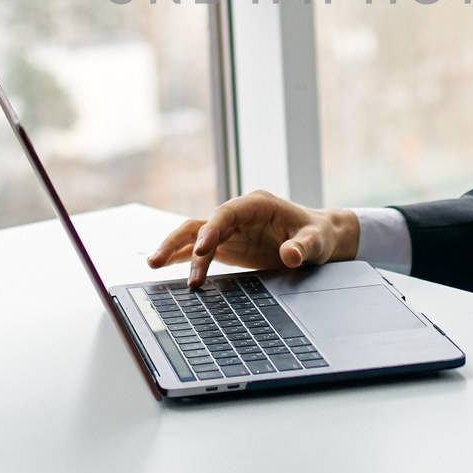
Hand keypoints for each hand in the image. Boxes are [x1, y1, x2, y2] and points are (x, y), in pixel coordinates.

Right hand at [146, 189, 360, 289]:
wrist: (319, 238)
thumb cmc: (318, 235)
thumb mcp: (317, 242)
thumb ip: (304, 247)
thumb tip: (290, 255)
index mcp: (257, 205)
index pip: (226, 214)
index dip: (211, 230)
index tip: (200, 251)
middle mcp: (238, 214)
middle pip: (202, 223)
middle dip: (179, 241)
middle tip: (158, 260)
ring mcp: (230, 230)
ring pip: (194, 235)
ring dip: (174, 249)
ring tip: (152, 265)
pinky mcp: (228, 245)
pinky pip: (199, 249)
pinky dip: (183, 257)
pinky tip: (164, 267)